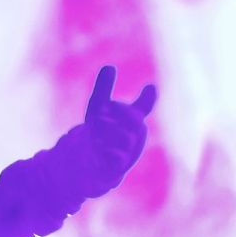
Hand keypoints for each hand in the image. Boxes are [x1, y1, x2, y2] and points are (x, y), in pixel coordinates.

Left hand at [84, 65, 156, 188]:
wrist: (87, 166)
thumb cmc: (97, 136)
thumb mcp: (97, 110)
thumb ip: (104, 90)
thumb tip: (110, 66)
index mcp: (132, 121)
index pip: (144, 108)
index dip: (147, 98)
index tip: (150, 87)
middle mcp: (134, 137)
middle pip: (135, 120)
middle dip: (118, 114)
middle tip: (99, 115)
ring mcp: (129, 154)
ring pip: (127, 138)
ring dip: (108, 133)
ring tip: (93, 134)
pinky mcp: (119, 169)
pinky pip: (119, 158)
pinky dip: (108, 151)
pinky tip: (97, 148)